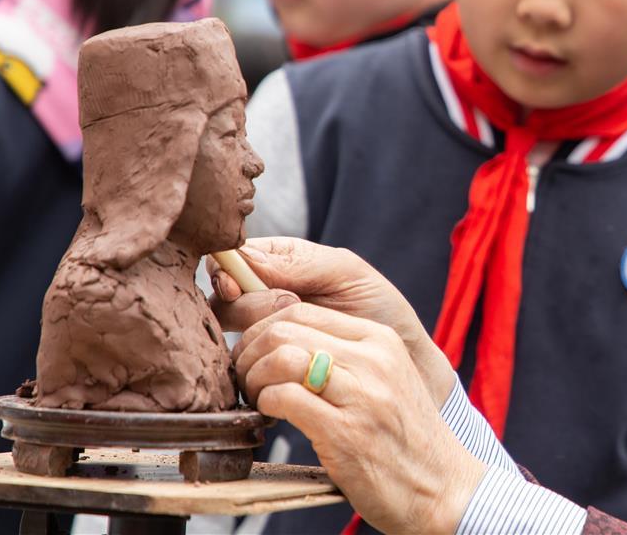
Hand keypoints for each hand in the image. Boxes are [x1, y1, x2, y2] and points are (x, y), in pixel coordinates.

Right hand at [209, 237, 453, 403]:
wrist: (402, 361)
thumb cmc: (381, 309)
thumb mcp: (348, 273)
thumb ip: (300, 263)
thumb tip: (243, 258)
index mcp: (281, 261)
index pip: (232, 258)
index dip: (226, 271)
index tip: (238, 286)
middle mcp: (266, 295)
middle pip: (225, 297)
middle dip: (251, 304)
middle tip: (290, 309)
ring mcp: (266, 332)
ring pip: (230, 332)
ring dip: (256, 335)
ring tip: (299, 338)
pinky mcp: (268, 366)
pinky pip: (242, 364)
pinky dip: (253, 366)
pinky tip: (280, 368)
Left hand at [234, 303, 484, 534]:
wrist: (442, 487)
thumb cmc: (406, 438)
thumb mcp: (387, 379)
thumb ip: (347, 357)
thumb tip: (285, 344)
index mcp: (381, 340)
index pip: (302, 310)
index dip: (263, 329)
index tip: (255, 355)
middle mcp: (373, 359)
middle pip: (284, 328)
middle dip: (250, 353)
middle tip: (247, 379)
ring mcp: (361, 394)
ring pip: (281, 356)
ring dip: (255, 379)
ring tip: (259, 400)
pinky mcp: (345, 431)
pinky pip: (284, 398)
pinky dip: (265, 405)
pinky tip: (272, 419)